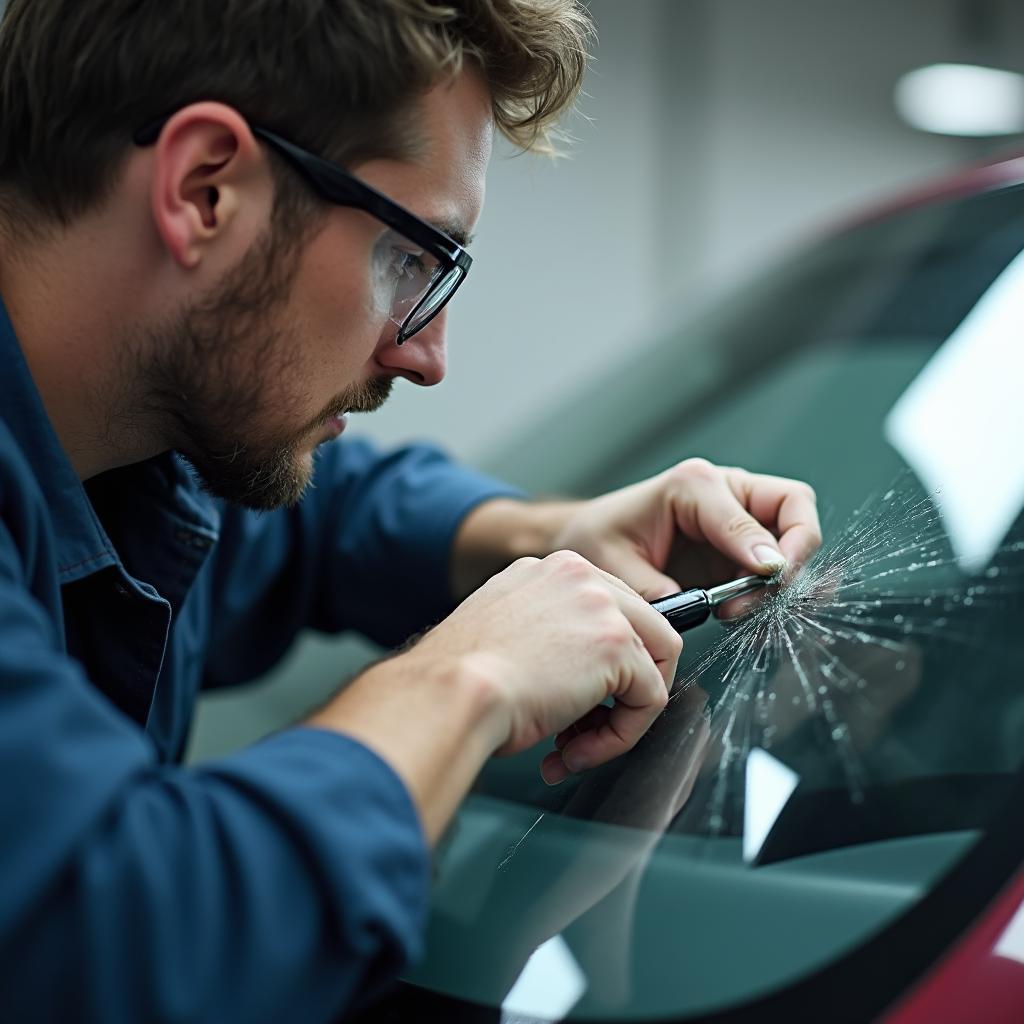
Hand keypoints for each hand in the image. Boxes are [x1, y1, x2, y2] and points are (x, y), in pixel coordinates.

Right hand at [413, 549, 682, 781]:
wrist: (450, 693)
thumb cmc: (460, 679)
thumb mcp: (507, 635)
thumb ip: (548, 637)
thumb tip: (576, 672)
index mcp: (549, 569)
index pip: (608, 612)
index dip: (600, 667)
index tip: (576, 700)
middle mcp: (578, 574)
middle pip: (644, 631)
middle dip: (621, 691)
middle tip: (584, 728)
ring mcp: (601, 604)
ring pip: (652, 667)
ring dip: (619, 719)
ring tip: (575, 746)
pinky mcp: (616, 643)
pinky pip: (649, 699)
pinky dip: (620, 736)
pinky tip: (574, 750)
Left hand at [552, 458, 821, 602]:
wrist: (591, 540)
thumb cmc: (600, 538)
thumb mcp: (615, 562)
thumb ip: (654, 587)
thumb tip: (696, 608)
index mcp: (692, 484)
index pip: (746, 511)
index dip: (762, 546)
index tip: (766, 576)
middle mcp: (724, 493)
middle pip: (793, 506)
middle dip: (793, 552)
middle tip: (769, 592)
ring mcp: (737, 520)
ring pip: (794, 536)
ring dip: (784, 577)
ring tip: (743, 609)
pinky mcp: (740, 549)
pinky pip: (778, 563)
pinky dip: (778, 587)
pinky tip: (755, 610)